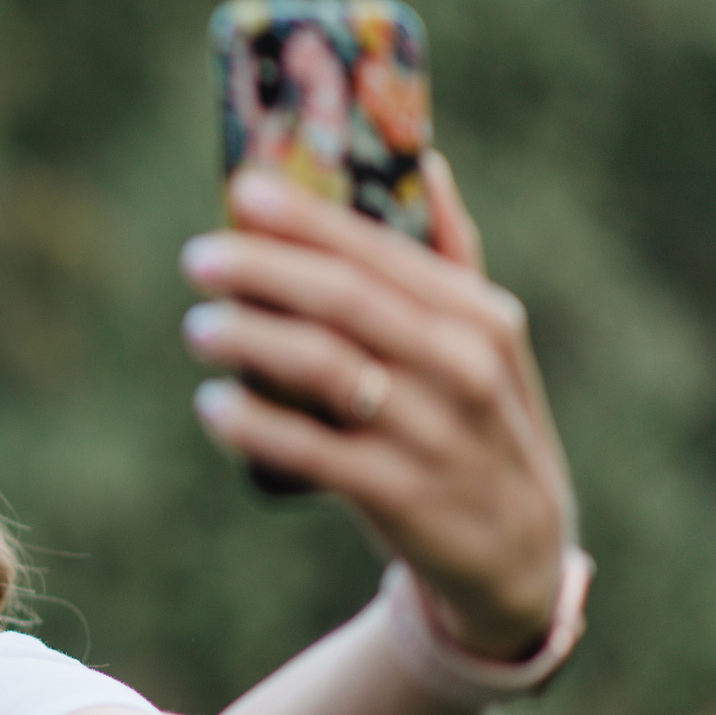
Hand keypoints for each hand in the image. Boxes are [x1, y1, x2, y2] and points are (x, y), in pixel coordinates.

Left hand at [180, 156, 574, 658]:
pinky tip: (213, 406)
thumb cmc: (476, 426)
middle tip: (199, 257)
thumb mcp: (482, 343)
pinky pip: (315, 451)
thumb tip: (426, 162)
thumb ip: (449, 257)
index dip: (307, 218)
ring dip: (252, 341)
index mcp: (476, 315)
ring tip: (199, 328)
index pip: (379, 250)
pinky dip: (258, 425)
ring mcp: (434, 432)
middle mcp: (461, 365)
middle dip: (265, 271)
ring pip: (327, 369)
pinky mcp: (403, 495)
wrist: (517, 553)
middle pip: (346, 300)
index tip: (242, 189)